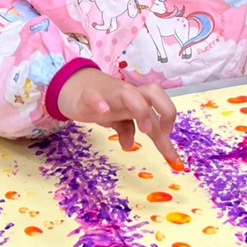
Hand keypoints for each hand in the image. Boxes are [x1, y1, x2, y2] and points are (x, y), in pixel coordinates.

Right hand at [56, 68, 182, 168]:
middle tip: (165, 134)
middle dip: (166, 111)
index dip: (167, 139)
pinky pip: (93, 96)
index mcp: (137, 101)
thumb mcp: (115, 118)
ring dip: (141, 109)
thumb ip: (125, 128)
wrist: (72, 84)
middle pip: (154, 92)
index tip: (174, 162)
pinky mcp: (87, 95)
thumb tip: (129, 144)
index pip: (157, 116)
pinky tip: (103, 111)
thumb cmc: (101, 100)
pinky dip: (98, 102)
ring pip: (129, 92)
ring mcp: (108, 94)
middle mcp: (127, 95)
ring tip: (145, 130)